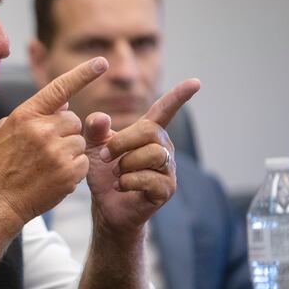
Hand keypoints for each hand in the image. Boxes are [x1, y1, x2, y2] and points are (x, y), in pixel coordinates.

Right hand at [0, 57, 108, 223]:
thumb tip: (64, 101)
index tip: (101, 62)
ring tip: (47, 166)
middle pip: (74, 120)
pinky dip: (74, 170)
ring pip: (80, 142)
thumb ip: (34, 113)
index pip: (60, 88)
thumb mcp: (7, 131)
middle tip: (46, 150)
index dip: (83, 74)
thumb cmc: (0, 166)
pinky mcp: (68, 172)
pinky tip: (54, 177)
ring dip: (69, 152)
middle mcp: (43, 129)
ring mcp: (56, 151)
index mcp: (26, 115)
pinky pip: (84, 162)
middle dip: (65, 133)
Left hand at [84, 79, 200, 231]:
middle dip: (123, 142)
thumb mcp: (93, 147)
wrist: (106, 206)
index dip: (179, 96)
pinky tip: (120, 186)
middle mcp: (163, 147)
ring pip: (153, 154)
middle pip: (151, 132)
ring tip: (115, 174)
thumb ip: (95, 130)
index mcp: (149, 133)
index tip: (195, 82)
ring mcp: (167, 168)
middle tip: (104, 156)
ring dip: (126, 164)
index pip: (165, 110)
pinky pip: (150, 178)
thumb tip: (101, 118)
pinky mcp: (166, 189)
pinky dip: (128, 182)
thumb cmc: (103, 173)